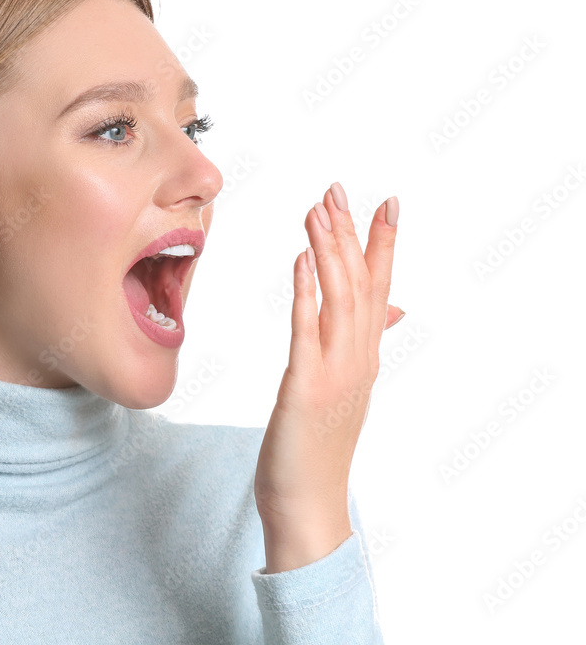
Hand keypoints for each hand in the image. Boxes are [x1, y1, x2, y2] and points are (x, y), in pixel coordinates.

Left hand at [254, 182, 399, 572]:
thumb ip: (362, 345)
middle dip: (351, 234)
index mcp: (363, 357)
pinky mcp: (305, 389)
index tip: (386, 202)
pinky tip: (301, 261)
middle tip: (339, 188)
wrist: (307, 505)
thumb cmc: (317, 447)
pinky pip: (308, 333)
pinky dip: (307, 294)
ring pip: (339, 300)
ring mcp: (336, 373)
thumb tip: (392, 310)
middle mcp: (357, 359)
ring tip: (320, 209)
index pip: (378, 289)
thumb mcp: (344, 389)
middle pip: (360, 284)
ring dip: (330, 251)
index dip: (382, 244)